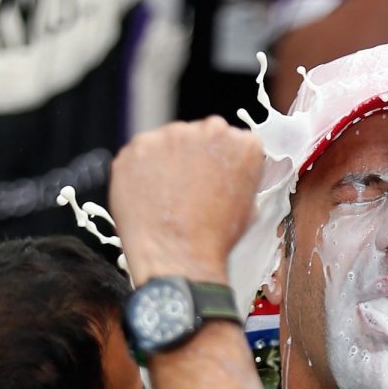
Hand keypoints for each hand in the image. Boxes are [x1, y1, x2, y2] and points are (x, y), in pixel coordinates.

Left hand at [109, 117, 263, 286]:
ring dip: (167, 160)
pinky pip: (139, 153)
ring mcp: (171, 136)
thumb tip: (227, 171)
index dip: (221, 159)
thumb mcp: (250, 204)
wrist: (178, 257)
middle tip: (188, 186)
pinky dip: (141, 169)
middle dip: (194, 154)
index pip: (232, 139)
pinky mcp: (138, 147)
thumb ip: (241, 174)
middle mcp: (209, 130)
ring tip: (167, 194)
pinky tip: (148, 194)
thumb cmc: (215, 238)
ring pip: (168, 141)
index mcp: (243, 143)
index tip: (214, 175)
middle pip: (200, 134)